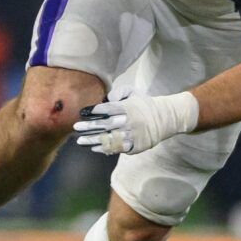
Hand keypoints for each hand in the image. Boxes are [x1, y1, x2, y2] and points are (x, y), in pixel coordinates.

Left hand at [74, 92, 199, 156]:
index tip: (82, 113)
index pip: (108, 109)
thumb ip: (119, 92)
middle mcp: (130, 122)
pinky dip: (105, 148)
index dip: (94, 111)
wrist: (165, 119)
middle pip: (106, 125)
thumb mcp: (133, 92)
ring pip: (110, 139)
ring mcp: (133, 135)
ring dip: (93, 140)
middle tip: (76, 127)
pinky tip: (94, 148)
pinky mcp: (136, 146)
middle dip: (89, 127)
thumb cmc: (144, 104)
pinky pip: (118, 149)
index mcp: (129, 108)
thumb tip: (106, 98)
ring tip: (80, 141)